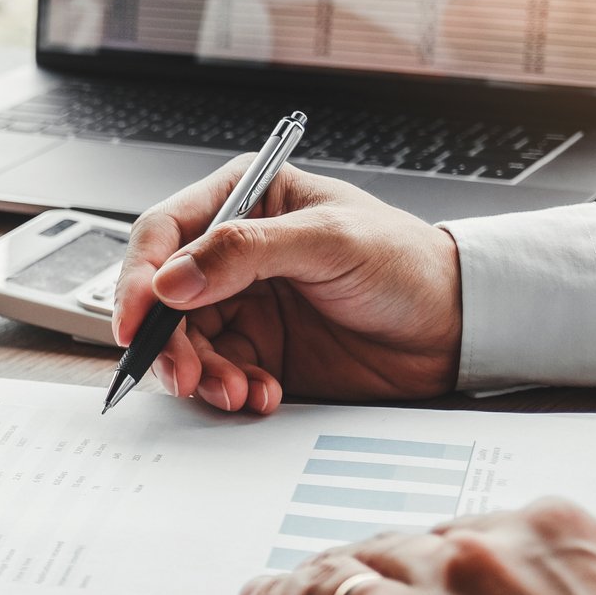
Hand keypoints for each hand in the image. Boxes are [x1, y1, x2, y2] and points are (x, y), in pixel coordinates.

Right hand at [110, 160, 464, 411]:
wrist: (458, 329)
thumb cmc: (408, 264)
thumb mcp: (329, 242)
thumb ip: (245, 252)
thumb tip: (172, 279)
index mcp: (244, 200)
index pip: (165, 233)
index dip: (139, 278)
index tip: (137, 321)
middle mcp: (233, 252)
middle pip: (163, 297)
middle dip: (169, 341)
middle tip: (184, 374)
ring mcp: (243, 303)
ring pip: (186, 342)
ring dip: (202, 373)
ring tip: (238, 390)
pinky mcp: (259, 350)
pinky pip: (218, 374)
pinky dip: (229, 390)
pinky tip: (262, 394)